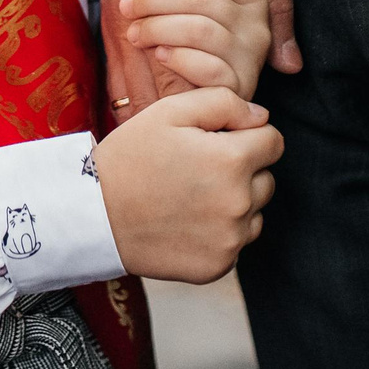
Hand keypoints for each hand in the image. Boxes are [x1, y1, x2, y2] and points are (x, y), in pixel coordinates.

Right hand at [93, 87, 282, 283]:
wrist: (94, 216)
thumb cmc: (130, 158)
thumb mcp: (169, 111)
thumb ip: (223, 102)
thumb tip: (261, 116)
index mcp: (233, 160)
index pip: (273, 141)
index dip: (247, 135)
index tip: (217, 140)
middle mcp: (240, 202)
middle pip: (267, 178)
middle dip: (242, 169)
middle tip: (198, 169)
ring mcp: (231, 239)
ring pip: (255, 211)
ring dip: (235, 201)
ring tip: (191, 196)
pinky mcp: (219, 266)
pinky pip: (237, 241)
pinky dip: (220, 231)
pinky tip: (187, 222)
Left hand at [119, 0, 275, 100]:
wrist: (195, 97)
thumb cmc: (186, 29)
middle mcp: (257, 22)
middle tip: (126, 6)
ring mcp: (251, 56)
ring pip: (200, 30)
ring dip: (159, 29)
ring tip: (135, 32)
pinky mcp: (239, 86)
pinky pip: (210, 68)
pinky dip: (180, 59)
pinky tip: (160, 54)